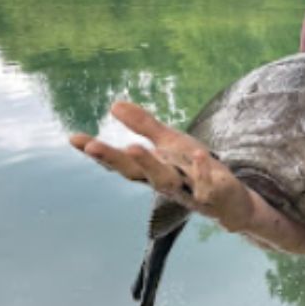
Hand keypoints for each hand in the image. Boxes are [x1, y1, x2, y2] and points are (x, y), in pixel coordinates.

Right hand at [70, 101, 254, 231]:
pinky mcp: (213, 194)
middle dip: (113, 159)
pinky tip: (199, 153)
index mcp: (152, 171)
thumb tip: (113, 104)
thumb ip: (144, 126)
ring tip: (133, 146)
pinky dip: (201, 170)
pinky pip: (205, 184)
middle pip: (135, 173)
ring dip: (149, 164)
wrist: (231, 201)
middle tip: (93, 146)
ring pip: (165, 180)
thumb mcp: (171, 144)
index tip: (73, 138)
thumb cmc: (195, 171)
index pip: (120, 162)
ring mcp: (186, 190)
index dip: (98, 151)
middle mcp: (164, 182)